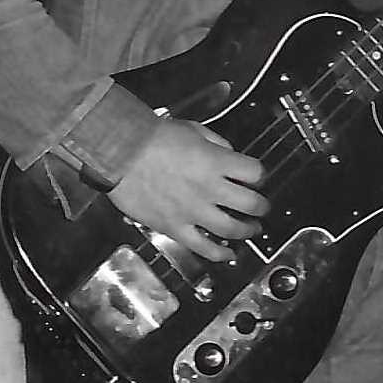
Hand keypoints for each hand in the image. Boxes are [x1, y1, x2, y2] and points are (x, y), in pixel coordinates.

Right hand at [108, 119, 268, 261]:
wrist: (120, 153)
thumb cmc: (153, 137)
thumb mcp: (193, 129)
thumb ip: (217, 143)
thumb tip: (229, 155)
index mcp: (217, 162)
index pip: (255, 173)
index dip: (260, 175)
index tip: (257, 178)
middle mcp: (210, 189)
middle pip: (251, 204)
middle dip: (261, 206)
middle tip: (262, 208)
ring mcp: (194, 212)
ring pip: (232, 229)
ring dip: (247, 230)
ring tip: (252, 229)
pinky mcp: (176, 228)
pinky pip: (203, 247)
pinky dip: (220, 253)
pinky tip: (228, 254)